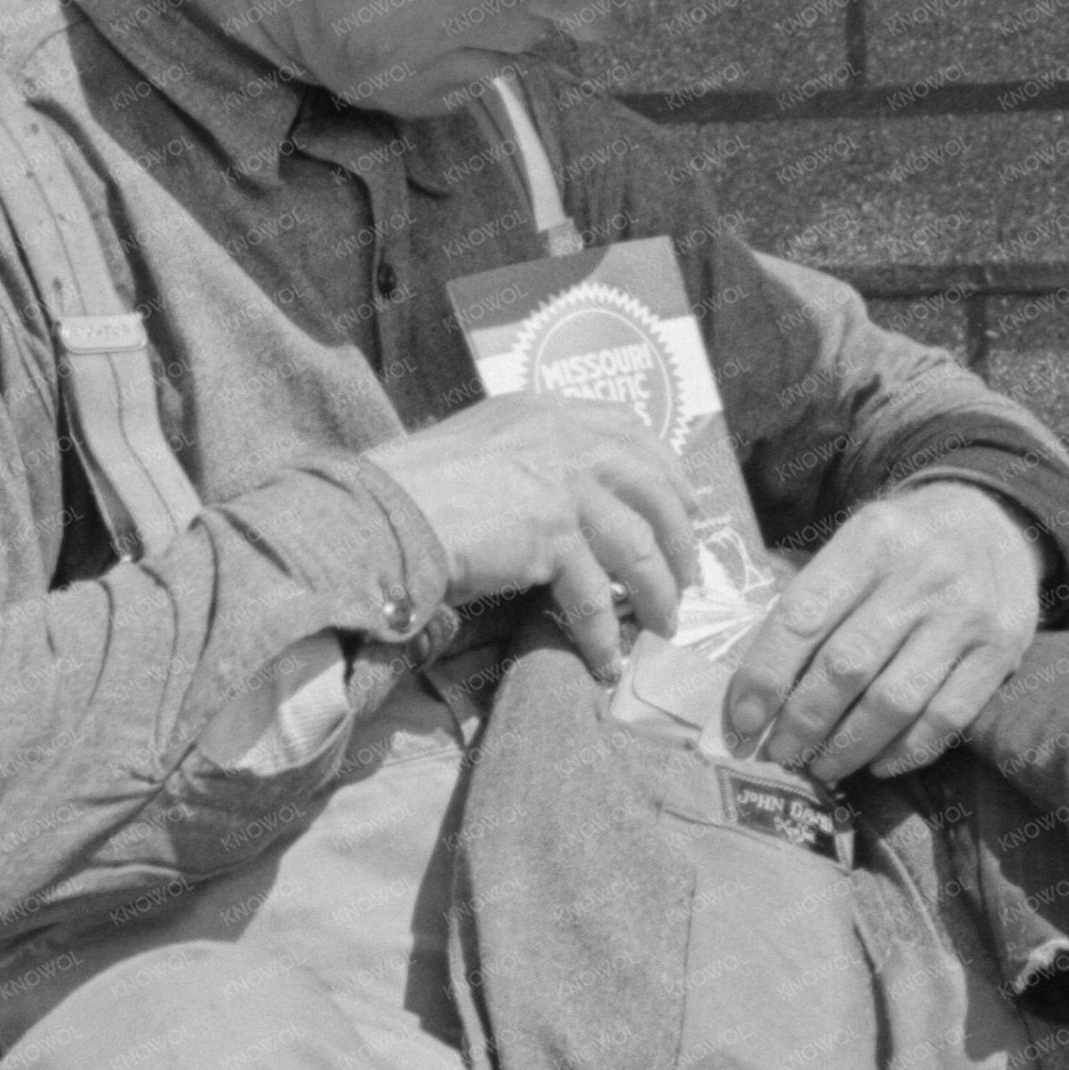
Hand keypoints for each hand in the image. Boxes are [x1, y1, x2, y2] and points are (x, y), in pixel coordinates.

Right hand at [365, 395, 699, 679]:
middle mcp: (565, 438)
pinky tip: (605, 659)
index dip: (669, 473)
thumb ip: (530, 455)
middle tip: (686, 580)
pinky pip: (596, 596)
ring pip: (638, 548)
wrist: (380, 512)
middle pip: (653, 489)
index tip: (688, 508)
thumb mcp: (481, 444)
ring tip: (663, 626)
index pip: (632, 430)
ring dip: (658, 594)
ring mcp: (563, 484)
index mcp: (548, 410)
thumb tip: (570, 499)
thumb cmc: (413, 485)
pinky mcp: (553, 536)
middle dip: (679, 541)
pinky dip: (604, 634)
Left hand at [721, 483, 1042, 782]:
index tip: (741, 721)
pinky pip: (946, 718)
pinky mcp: (1003, 650)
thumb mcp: (856, 542)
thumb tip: (753, 688)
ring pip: (894, 701)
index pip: (803, 617)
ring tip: (822, 766)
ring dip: (848, 746)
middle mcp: (922, 574)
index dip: (765, 675)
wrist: (994, 520)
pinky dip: (906, 752)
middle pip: (845, 667)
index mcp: (870, 539)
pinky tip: (878, 764)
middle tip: (779, 752)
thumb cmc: (902, 544)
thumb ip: (813, 598)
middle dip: (802, 722)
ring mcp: (967, 614)